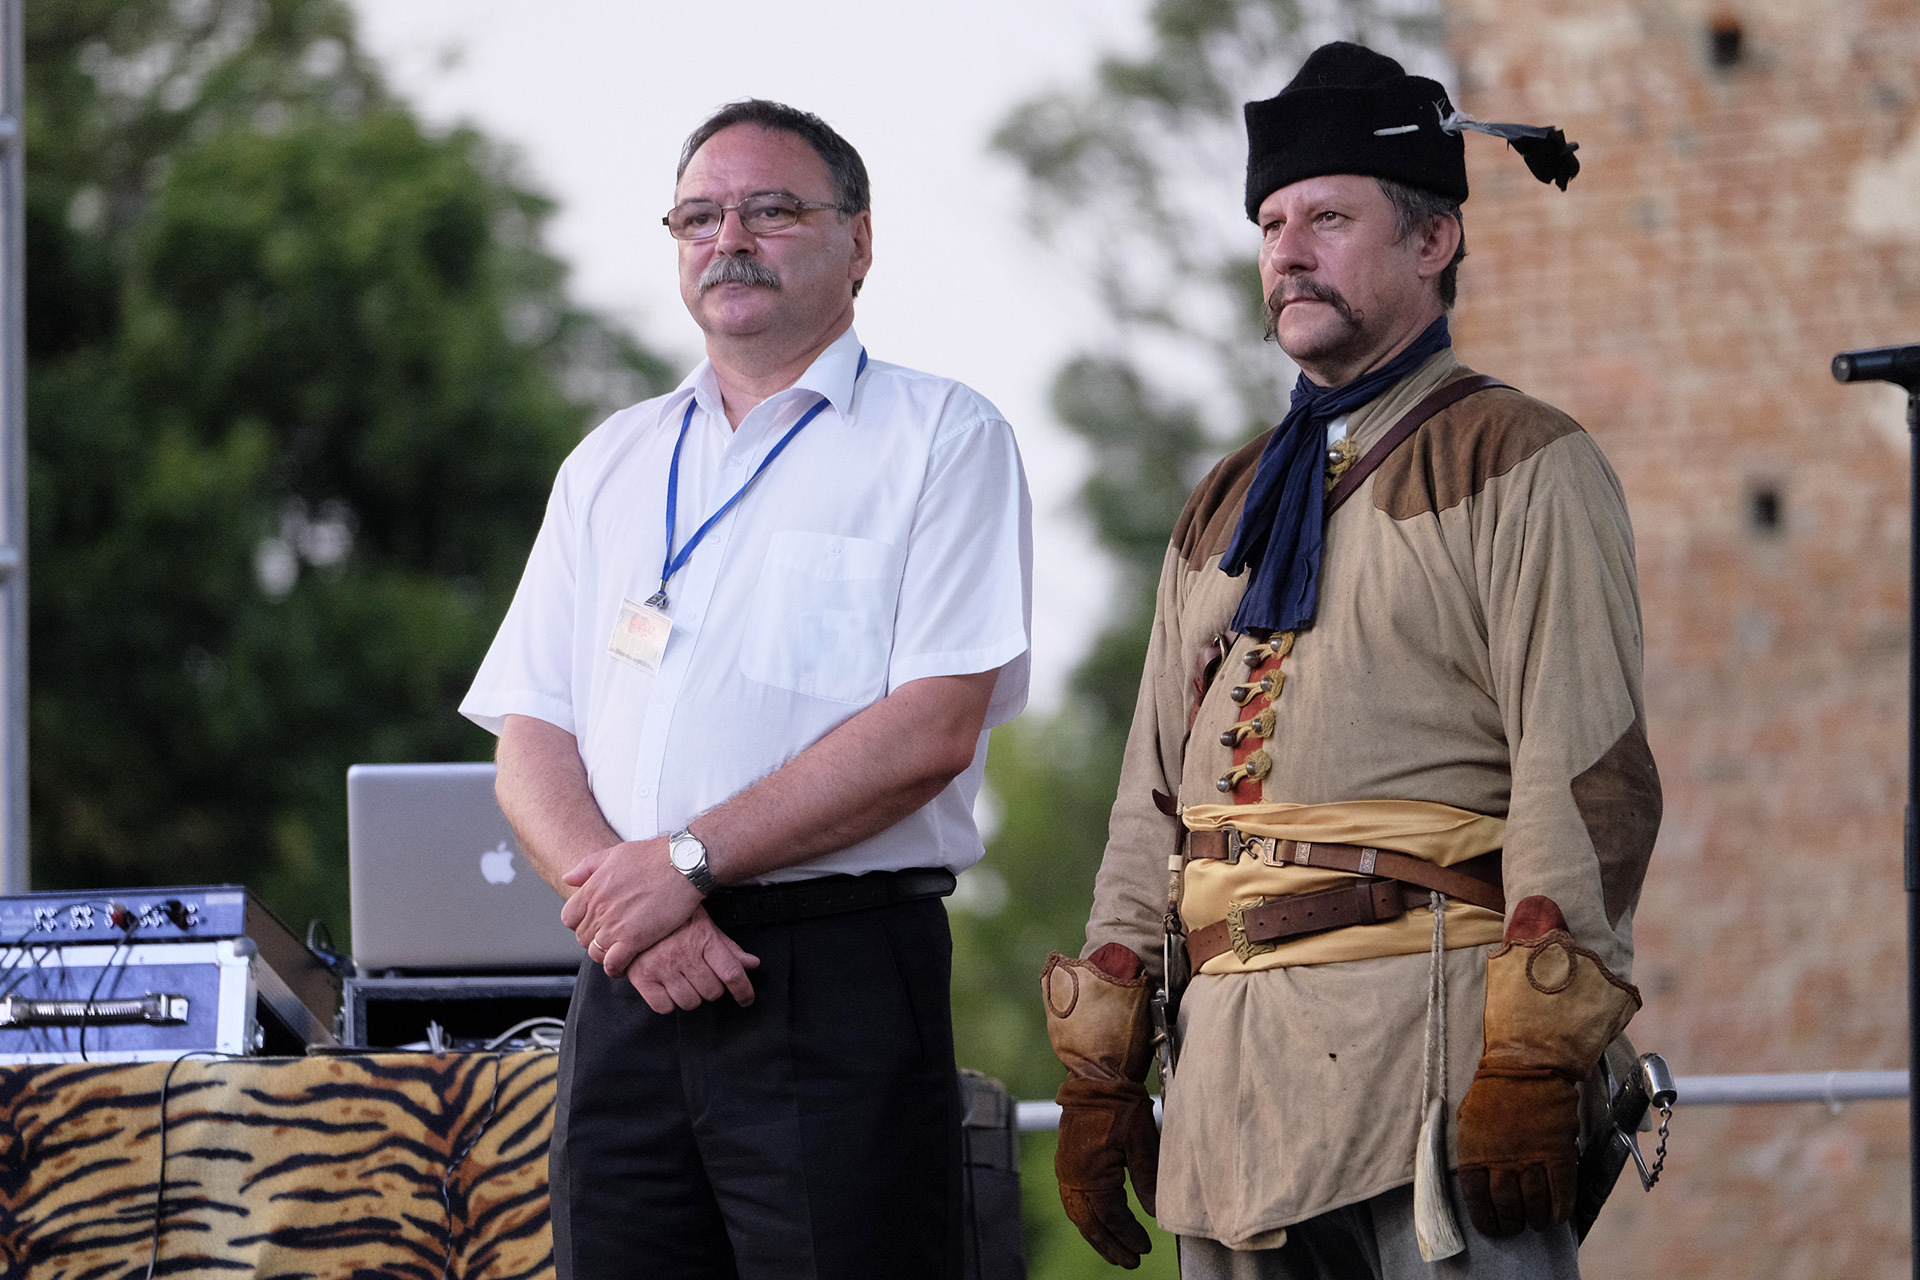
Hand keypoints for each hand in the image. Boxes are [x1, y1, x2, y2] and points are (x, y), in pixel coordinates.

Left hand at [560, 836, 703, 976]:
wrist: (682, 864)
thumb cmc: (654, 856)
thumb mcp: (615, 853)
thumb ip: (587, 867)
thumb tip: (568, 878)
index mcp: (592, 889)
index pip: (569, 918)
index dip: (580, 923)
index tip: (594, 923)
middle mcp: (599, 908)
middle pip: (582, 936)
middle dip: (594, 938)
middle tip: (611, 937)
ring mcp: (615, 925)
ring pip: (595, 952)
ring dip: (604, 953)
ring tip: (618, 951)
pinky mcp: (634, 938)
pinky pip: (613, 963)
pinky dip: (615, 967)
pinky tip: (624, 964)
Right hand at [625, 909, 759, 1013]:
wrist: (632, 911)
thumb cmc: (672, 919)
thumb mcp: (703, 924)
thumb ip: (727, 948)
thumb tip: (752, 964)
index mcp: (703, 938)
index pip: (731, 972)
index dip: (744, 990)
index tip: (746, 1000)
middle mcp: (684, 954)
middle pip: (712, 992)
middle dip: (711, 987)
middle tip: (700, 976)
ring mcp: (662, 967)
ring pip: (690, 1002)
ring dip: (691, 996)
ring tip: (682, 980)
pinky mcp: (642, 977)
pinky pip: (664, 1007)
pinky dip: (668, 1002)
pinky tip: (666, 987)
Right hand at [1054, 1076, 1158, 1267]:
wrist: (1095, 1077)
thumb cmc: (1118, 1104)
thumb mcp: (1140, 1140)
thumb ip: (1148, 1179)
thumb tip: (1155, 1212)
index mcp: (1088, 1172)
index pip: (1110, 1216)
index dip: (1127, 1234)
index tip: (1143, 1247)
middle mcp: (1072, 1175)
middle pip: (1090, 1222)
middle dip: (1110, 1244)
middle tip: (1130, 1262)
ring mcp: (1067, 1169)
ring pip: (1079, 1214)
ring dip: (1097, 1235)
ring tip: (1116, 1251)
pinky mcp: (1068, 1163)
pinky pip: (1075, 1201)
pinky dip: (1088, 1217)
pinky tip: (1100, 1223)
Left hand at [1454, 1065, 1579, 1235]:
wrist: (1526, 1065)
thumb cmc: (1492, 1090)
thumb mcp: (1467, 1119)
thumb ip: (1471, 1149)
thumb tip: (1476, 1178)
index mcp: (1474, 1152)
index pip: (1476, 1198)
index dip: (1485, 1219)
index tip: (1492, 1228)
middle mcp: (1501, 1160)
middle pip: (1507, 1205)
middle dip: (1511, 1223)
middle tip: (1515, 1227)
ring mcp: (1531, 1158)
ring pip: (1535, 1202)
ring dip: (1536, 1219)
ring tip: (1537, 1222)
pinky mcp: (1558, 1153)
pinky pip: (1562, 1191)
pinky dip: (1561, 1207)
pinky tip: (1559, 1215)